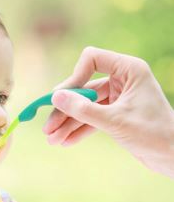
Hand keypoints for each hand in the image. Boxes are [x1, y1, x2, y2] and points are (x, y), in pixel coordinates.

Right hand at [43, 46, 173, 177]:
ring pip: (84, 106)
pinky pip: (91, 118)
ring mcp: (118, 97)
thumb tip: (55, 96)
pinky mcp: (116, 114)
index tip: (61, 99)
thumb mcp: (114, 121)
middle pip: (82, 88)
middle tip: (47, 129)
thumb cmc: (153, 134)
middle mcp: (122, 79)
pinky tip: (65, 142)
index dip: (74, 77)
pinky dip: (79, 129)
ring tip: (53, 140)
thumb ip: (83, 109)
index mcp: (128, 70)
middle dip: (65, 110)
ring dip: (68, 123)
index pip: (91, 59)